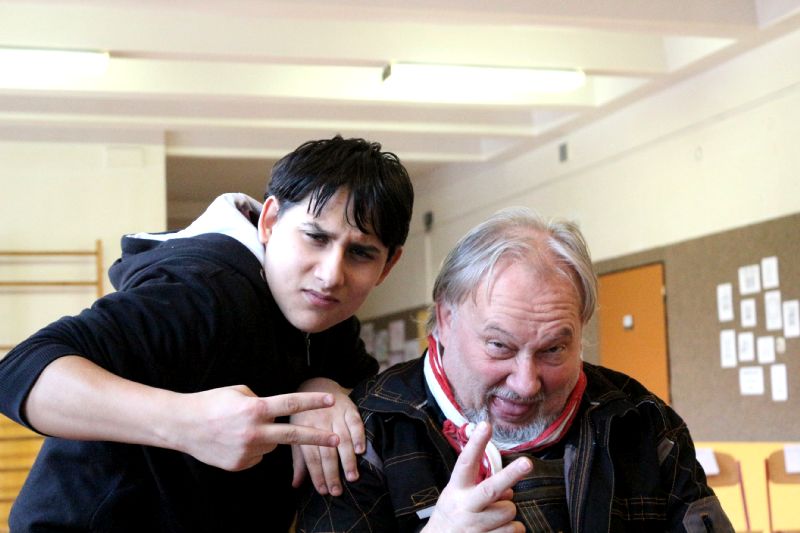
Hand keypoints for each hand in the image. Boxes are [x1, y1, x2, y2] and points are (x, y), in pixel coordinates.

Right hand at [175, 384, 339, 470]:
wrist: (183, 426)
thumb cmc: (211, 403)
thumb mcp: (238, 392)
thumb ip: (261, 402)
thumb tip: (275, 414)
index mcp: (255, 409)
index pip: (291, 405)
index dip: (312, 402)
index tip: (331, 401)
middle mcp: (254, 431)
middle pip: (293, 435)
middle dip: (317, 437)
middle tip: (336, 439)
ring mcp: (248, 451)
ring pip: (272, 444)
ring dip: (267, 436)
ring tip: (242, 428)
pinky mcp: (241, 465)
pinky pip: (258, 455)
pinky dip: (253, 448)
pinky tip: (234, 440)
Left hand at [290, 377, 364, 495]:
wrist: (317, 384)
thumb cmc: (305, 416)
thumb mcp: (296, 433)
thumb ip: (299, 460)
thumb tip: (296, 485)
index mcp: (302, 429)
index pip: (311, 456)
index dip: (317, 474)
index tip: (323, 491)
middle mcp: (319, 421)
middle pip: (326, 450)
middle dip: (332, 472)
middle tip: (337, 490)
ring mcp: (335, 414)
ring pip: (342, 439)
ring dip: (348, 459)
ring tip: (352, 476)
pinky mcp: (349, 407)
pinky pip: (355, 423)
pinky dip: (359, 436)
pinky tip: (361, 451)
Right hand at [422, 422, 530, 532]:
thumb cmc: (453, 515)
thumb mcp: (457, 494)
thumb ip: (481, 485)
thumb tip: (509, 488)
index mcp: (456, 489)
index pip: (466, 462)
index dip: (476, 444)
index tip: (485, 425)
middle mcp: (465, 507)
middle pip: (491, 489)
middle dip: (511, 475)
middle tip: (527, 462)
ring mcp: (475, 527)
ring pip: (509, 510)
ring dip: (507, 511)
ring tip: (492, 517)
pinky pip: (514, 530)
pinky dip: (512, 528)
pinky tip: (496, 529)